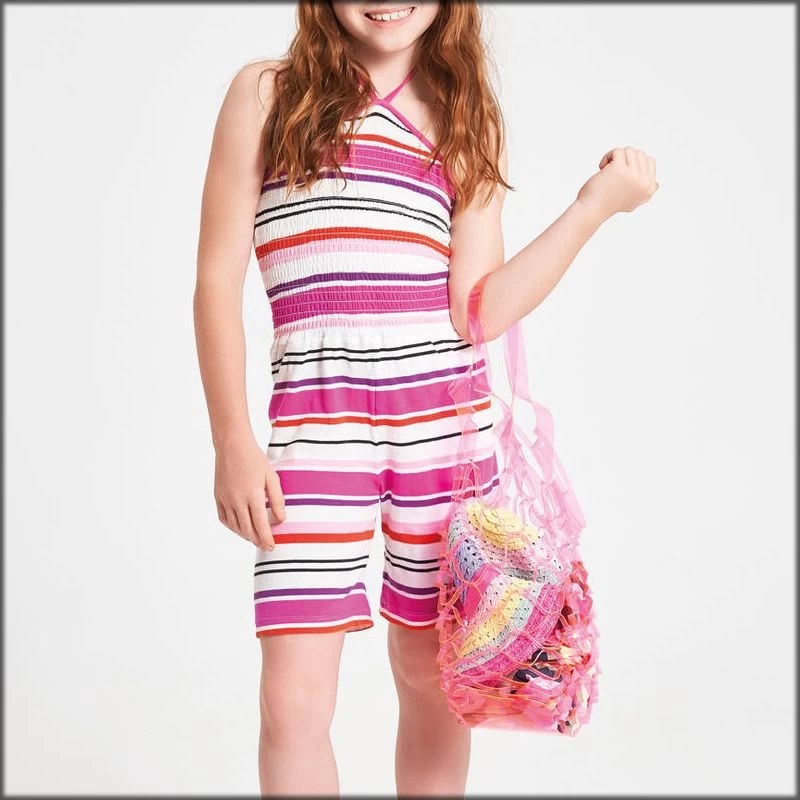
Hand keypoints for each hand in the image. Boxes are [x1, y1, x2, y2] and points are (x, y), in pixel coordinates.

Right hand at [214, 434, 285, 549]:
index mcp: (253, 495)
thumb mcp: (272, 477)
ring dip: (246, 535)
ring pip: (235, 526)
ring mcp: (225, 499)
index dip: (267, 538)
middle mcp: (237, 500)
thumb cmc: (255, 459)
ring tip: (255, 538)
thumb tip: (281, 519)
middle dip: (257, 540)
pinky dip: (233, 527)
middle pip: (247, 530)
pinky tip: (240, 528)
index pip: (261, 525)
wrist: (232, 445)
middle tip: (266, 546)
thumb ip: (277, 499)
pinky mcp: (218, 497)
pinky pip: (224, 518)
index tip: (272, 546)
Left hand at [576, 146, 658, 222]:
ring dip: (616, 157)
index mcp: (649, 188)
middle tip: (612, 171)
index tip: (620, 174)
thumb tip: (656, 184)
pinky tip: (601, 167)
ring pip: (629, 150)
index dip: (633, 162)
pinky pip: (617, 151)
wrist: (591, 210)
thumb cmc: (607, 205)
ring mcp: (633, 175)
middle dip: (624, 158)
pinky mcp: (620, 169)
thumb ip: (645, 193)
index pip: (650, 161)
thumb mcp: (632, 202)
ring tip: (607, 169)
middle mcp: (644, 182)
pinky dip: (607, 156)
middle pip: (639, 154)